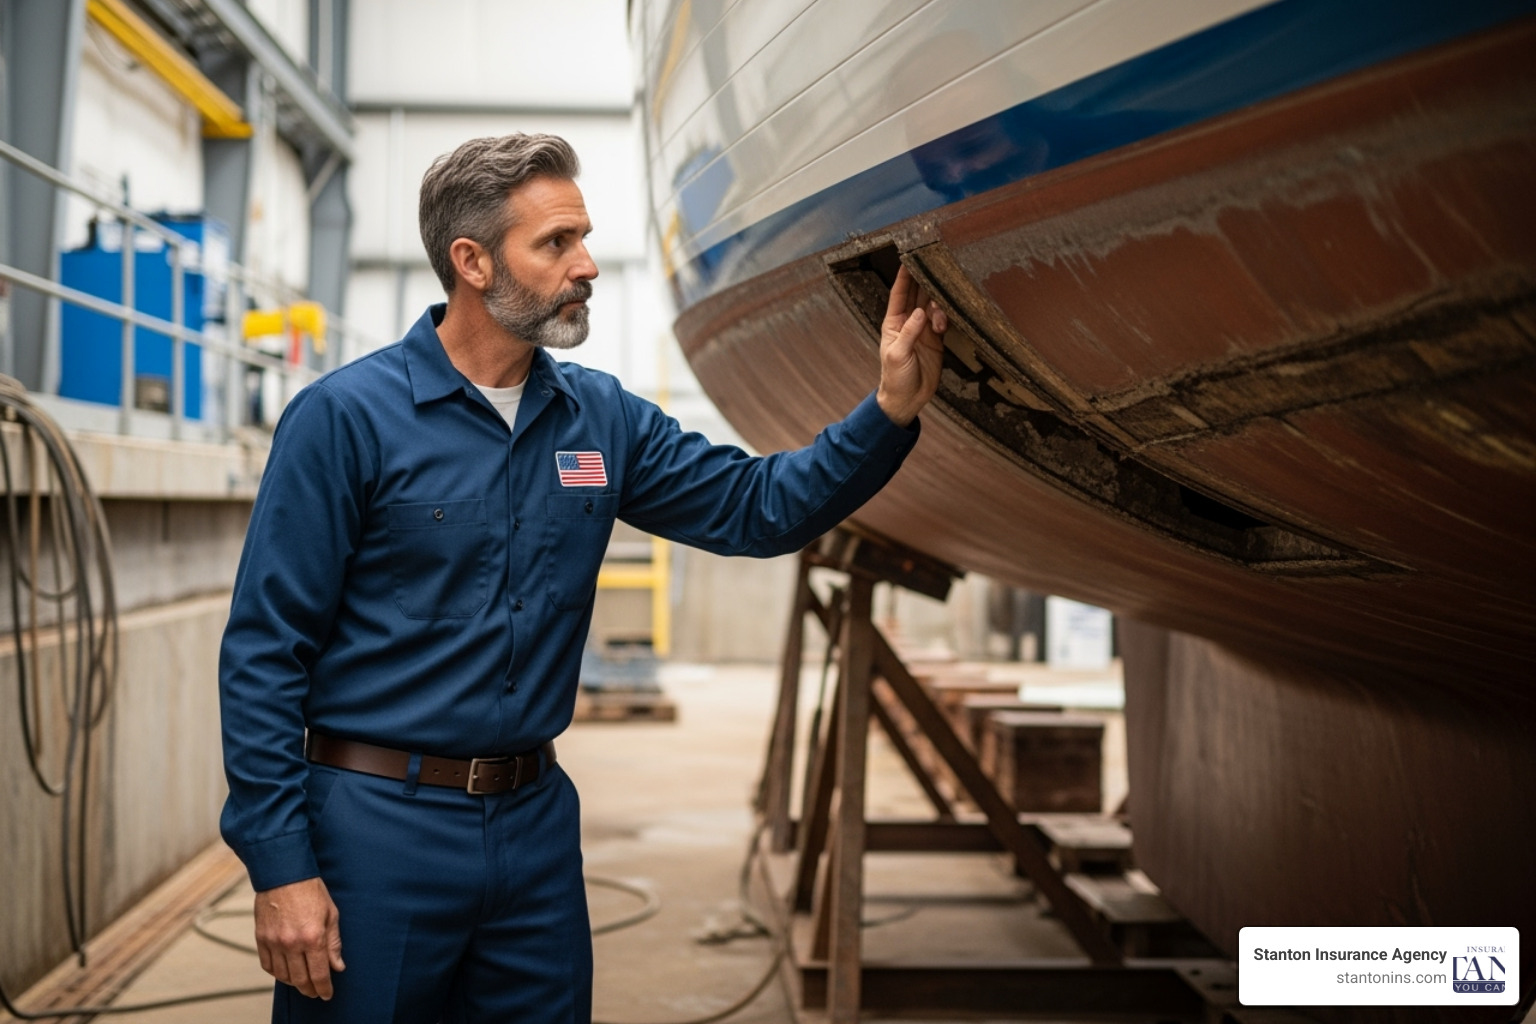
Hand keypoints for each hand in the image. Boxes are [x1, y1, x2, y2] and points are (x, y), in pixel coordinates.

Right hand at [254, 876, 344, 999]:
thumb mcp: (331, 914)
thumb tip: (338, 966)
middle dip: (310, 989)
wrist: (283, 873)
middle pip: (300, 980)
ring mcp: (274, 942)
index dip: (324, 988)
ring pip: (282, 976)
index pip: (319, 974)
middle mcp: (291, 943)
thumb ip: (334, 943)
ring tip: (302, 982)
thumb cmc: (311, 890)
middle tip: (316, 992)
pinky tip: (285, 971)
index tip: (327, 994)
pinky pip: (267, 965)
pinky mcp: (261, 938)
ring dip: (294, 983)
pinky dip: (277, 973)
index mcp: (313, 937)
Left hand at [875, 265, 948, 427]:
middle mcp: (909, 322)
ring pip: (933, 306)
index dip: (904, 277)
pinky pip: (943, 320)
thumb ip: (909, 332)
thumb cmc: (895, 378)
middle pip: (918, 295)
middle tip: (934, 266)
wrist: (907, 399)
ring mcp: (923, 330)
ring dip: (938, 304)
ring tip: (938, 317)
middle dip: (925, 280)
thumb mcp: (898, 355)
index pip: (899, 294)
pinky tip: (944, 323)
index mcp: (893, 323)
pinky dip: (946, 317)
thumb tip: (920, 312)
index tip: (908, 258)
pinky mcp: (937, 340)